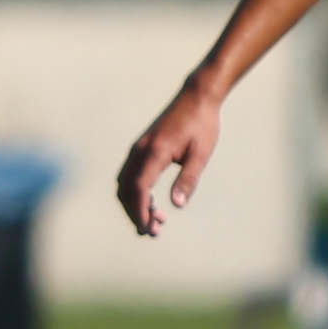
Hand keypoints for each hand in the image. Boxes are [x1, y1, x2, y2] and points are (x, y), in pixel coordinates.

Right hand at [116, 82, 225, 235]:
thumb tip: (177, 205)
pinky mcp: (142, 147)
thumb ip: (188, 180)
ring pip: (126, 182)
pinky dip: (136, 191)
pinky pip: (130, 174)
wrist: (196, 98)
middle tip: (154, 230)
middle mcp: (141, 150)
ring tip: (156, 218)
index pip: (139, 188)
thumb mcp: (200, 155)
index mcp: (155, 152)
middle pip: (127, 189)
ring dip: (136, 203)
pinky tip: (153, 200)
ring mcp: (139, 148)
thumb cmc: (201, 125)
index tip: (148, 228)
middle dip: (137, 212)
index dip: (141, 211)